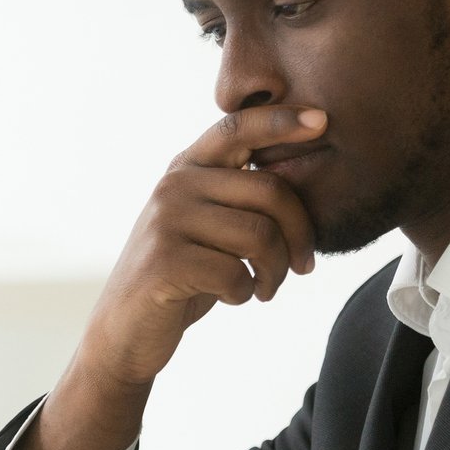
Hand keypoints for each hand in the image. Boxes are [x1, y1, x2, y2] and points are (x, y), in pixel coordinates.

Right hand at [86, 103, 325, 384]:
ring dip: (276, 271)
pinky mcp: (165, 261)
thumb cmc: (183, 276)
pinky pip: (236, 273)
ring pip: (260, 235)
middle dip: (300, 235)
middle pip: (270, 191)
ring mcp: (166, 221)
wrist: (127, 330)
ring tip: (266, 287)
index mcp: (187, 168)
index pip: (237, 128)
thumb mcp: (208, 224)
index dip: (281, 120)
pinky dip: (245, 292)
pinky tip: (233, 296)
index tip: (322, 119)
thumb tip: (306, 173)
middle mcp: (174, 185)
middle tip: (303, 266)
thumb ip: (239, 196)